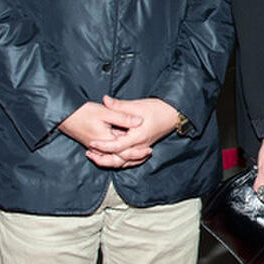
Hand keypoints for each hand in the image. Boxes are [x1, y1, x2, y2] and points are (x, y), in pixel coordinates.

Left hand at [59, 96, 176, 168]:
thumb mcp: (137, 105)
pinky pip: (131, 160)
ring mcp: (142, 148)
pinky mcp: (143, 148)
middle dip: (103, 158)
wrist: (173, 114)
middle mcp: (140, 146)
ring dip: (110, 161)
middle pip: (119, 160)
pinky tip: (111, 157)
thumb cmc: (157, 109)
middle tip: (89, 153)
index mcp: (137, 137)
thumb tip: (105, 100)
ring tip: (96, 156)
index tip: (91, 143)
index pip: (117, 146)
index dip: (103, 146)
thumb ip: (119, 105)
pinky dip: (121, 161)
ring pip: (125, 162)